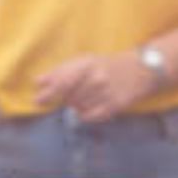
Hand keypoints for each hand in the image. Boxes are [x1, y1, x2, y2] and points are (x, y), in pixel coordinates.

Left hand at [36, 53, 157, 122]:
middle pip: (68, 99)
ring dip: (76, 106)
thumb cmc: (107, 65)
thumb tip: (37, 82)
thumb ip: (60, 71)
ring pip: (78, 108)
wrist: (140, 69)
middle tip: (71, 95)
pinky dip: (86, 114)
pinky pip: (89, 116)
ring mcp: (106, 93)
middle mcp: (97, 79)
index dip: (47, 94)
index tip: (38, 101)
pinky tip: (91, 106)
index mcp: (87, 65)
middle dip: (65, 99)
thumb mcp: (84, 61)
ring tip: (86, 96)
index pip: (61, 83)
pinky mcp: (114, 105)